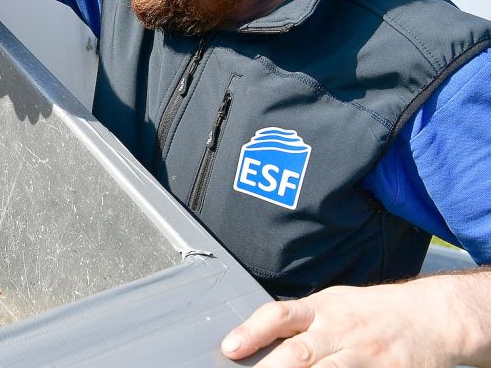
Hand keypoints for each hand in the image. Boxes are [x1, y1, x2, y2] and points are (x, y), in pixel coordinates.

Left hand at [220, 280, 470, 366]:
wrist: (431, 317)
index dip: (251, 332)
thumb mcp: (334, 304)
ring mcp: (363, 356)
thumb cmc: (372, 312)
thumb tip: (254, 339)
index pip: (279, 316)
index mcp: (322, 309)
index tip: (229, 348)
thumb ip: (299, 321)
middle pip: (297, 354)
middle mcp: (340, 332)